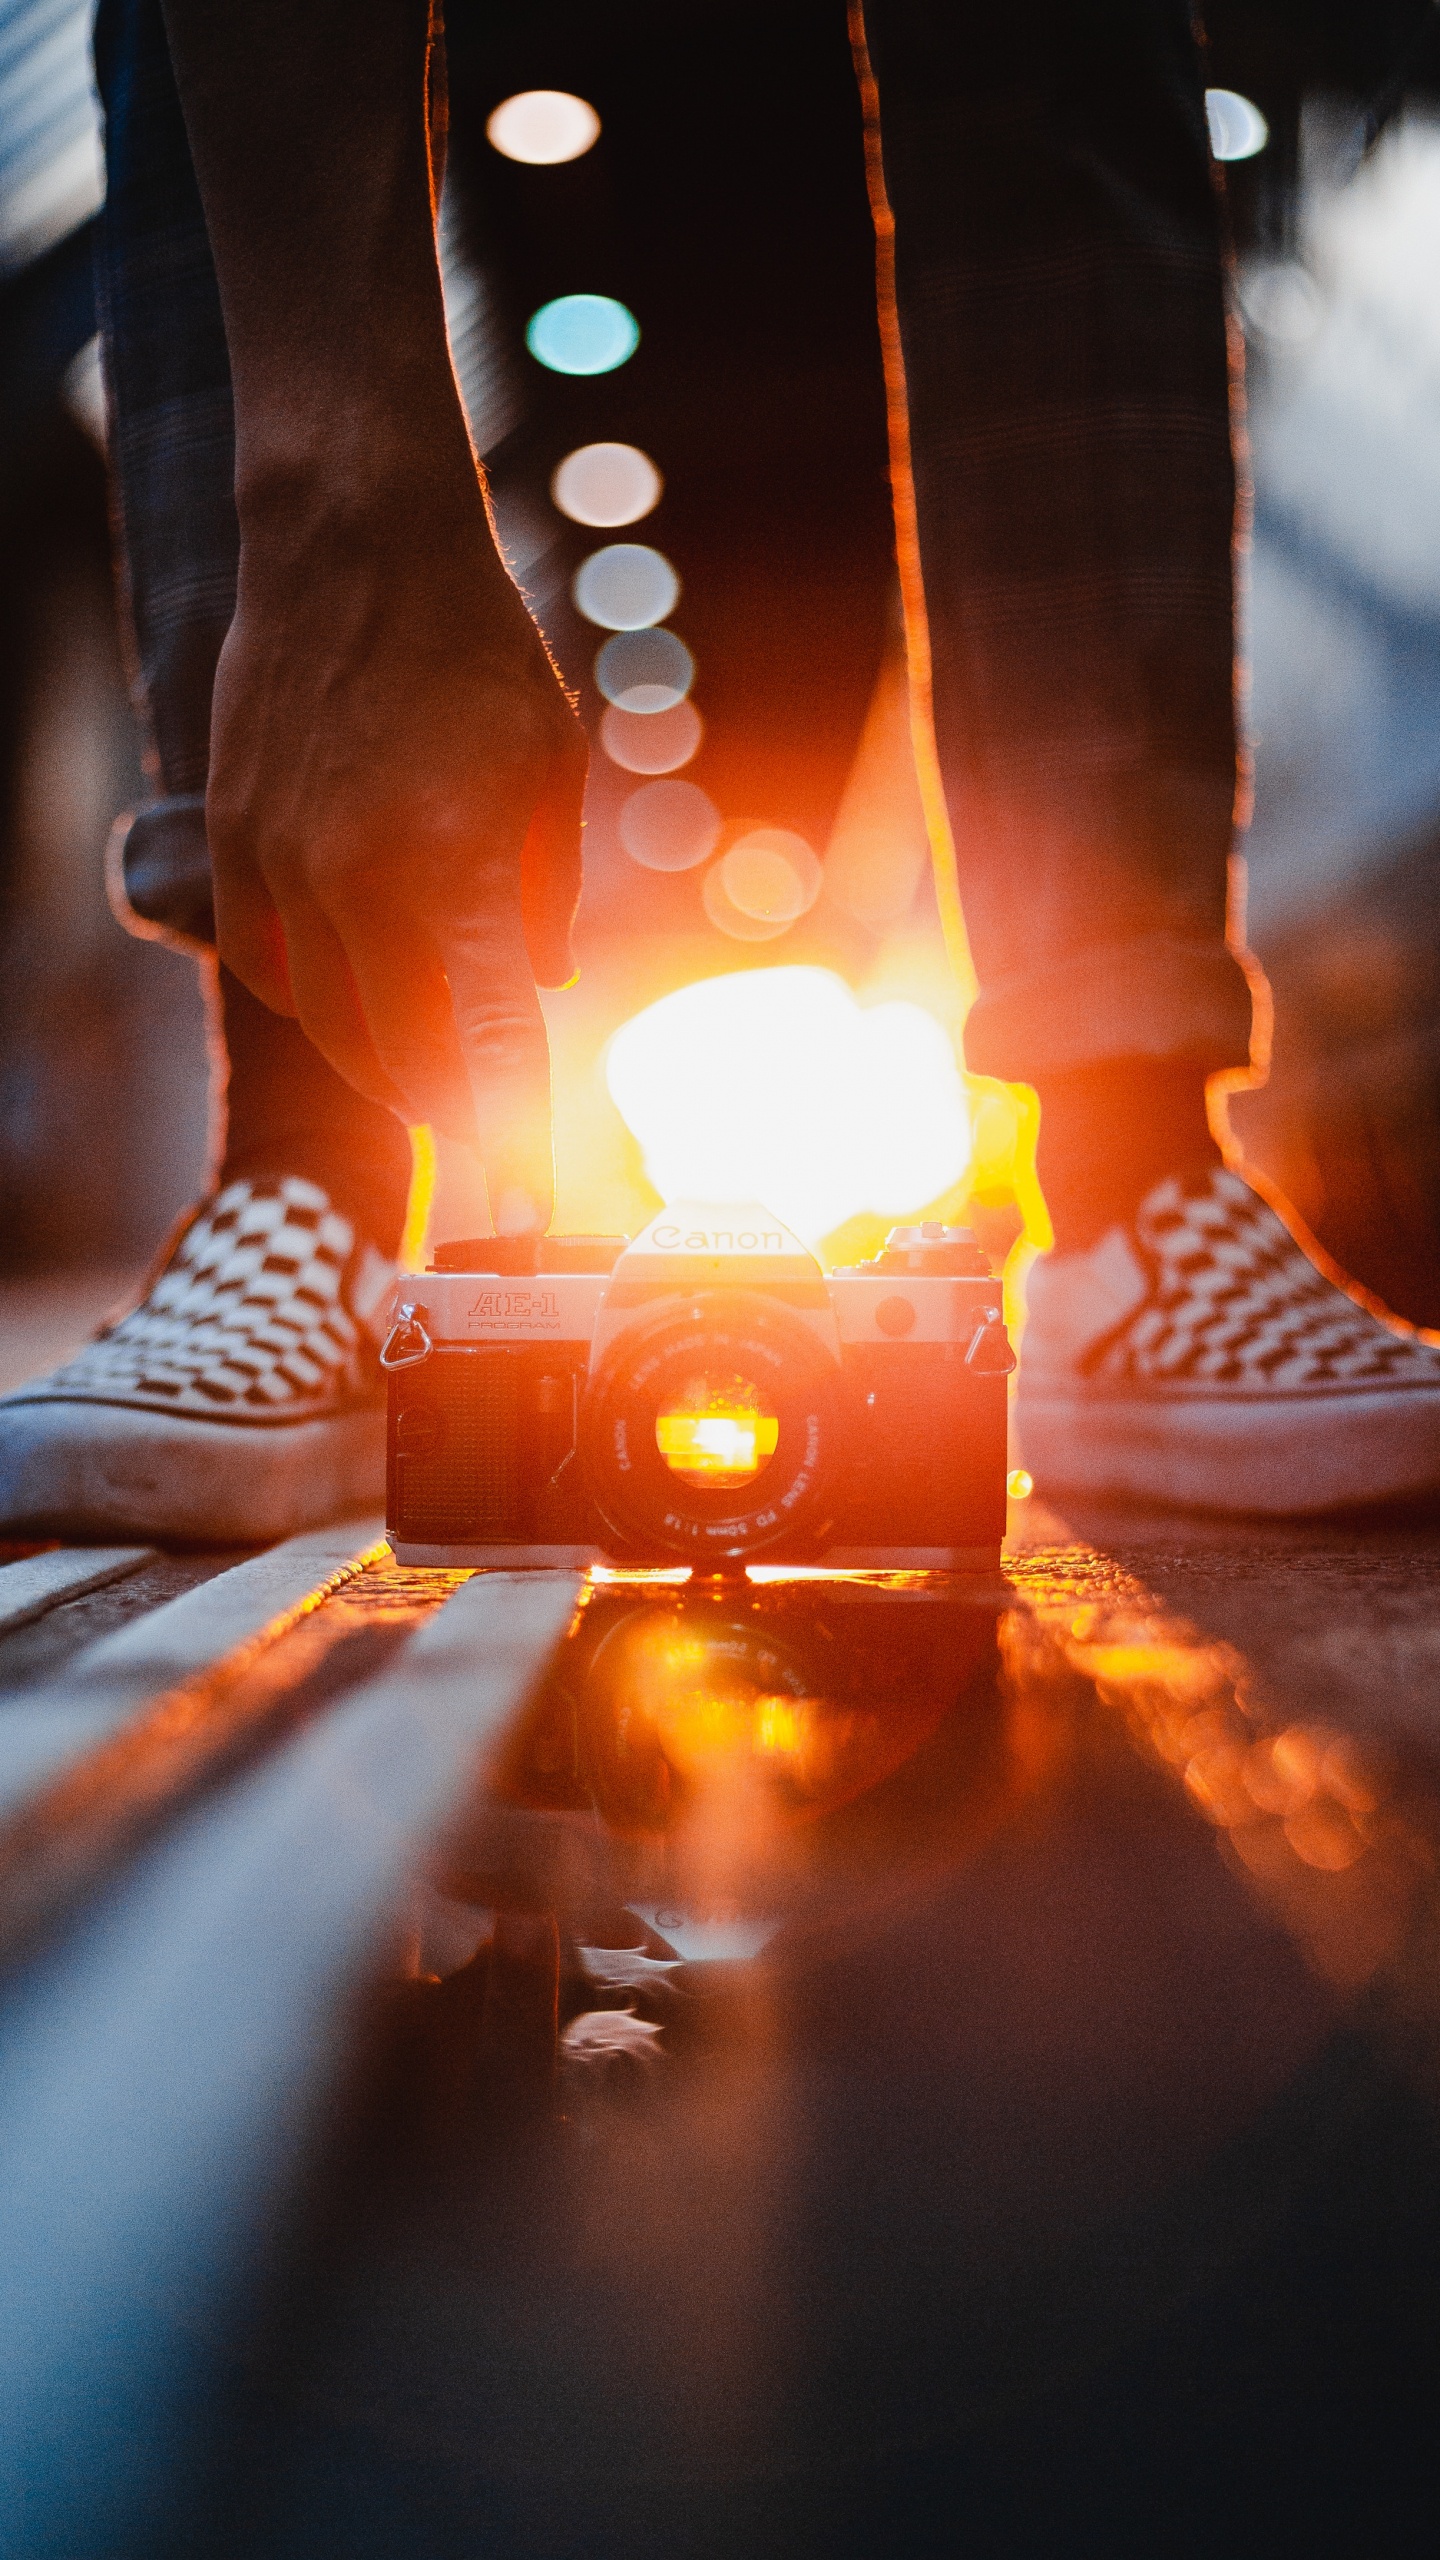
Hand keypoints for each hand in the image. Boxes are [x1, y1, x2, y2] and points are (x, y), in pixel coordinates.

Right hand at [207, 454, 585, 1234]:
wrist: (351, 547)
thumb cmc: (474, 653)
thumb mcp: (549, 774)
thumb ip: (542, 898)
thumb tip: (536, 992)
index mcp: (453, 872)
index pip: (489, 1048)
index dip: (514, 1141)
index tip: (530, 1211)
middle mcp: (356, 888)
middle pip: (403, 1062)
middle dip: (456, 1115)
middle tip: (495, 1138)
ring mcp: (282, 871)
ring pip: (332, 1028)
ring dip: (391, 1068)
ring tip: (438, 1079)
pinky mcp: (237, 847)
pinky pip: (273, 971)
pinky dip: (322, 1005)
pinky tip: (362, 1001)